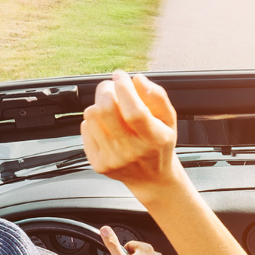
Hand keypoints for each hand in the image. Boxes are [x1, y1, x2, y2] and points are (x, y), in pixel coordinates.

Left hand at [82, 70, 180, 191]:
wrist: (151, 178)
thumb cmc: (159, 144)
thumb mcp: (169, 120)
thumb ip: (158, 96)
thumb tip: (138, 80)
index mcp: (154, 139)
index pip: (134, 111)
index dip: (124, 88)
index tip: (120, 76)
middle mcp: (133, 151)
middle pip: (106, 111)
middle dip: (106, 90)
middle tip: (111, 87)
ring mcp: (113, 159)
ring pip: (92, 117)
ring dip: (99, 105)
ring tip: (110, 108)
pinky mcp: (98, 164)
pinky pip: (85, 130)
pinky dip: (93, 121)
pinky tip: (106, 125)